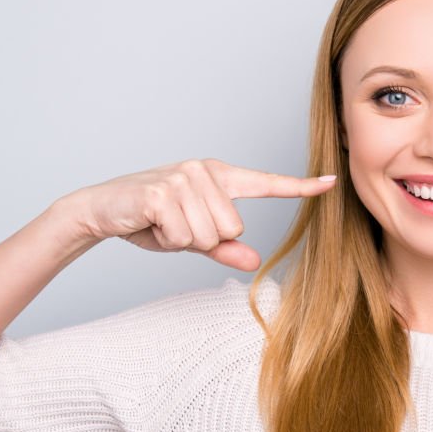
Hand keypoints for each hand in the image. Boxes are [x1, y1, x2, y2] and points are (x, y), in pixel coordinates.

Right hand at [58, 158, 336, 270]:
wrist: (101, 210)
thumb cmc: (150, 221)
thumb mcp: (193, 237)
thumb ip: (225, 248)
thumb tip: (255, 261)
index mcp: (218, 177)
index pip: (266, 184)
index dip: (300, 187)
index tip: (331, 183)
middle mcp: (204, 171)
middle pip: (234, 228)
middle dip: (203, 239)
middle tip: (175, 226)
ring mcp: (184, 177)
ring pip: (210, 235)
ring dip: (183, 239)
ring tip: (162, 223)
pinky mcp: (163, 192)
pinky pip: (186, 235)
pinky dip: (166, 238)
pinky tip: (150, 222)